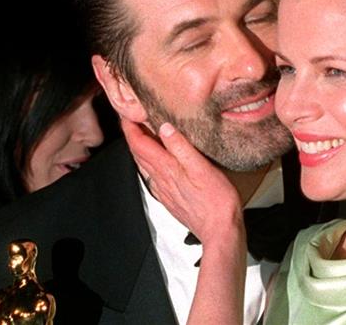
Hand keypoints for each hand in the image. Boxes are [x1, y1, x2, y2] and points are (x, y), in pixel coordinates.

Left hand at [121, 118, 244, 246]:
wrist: (219, 230)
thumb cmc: (216, 200)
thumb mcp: (201, 167)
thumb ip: (181, 147)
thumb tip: (165, 127)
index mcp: (167, 169)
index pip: (139, 144)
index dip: (130, 128)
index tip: (126, 114)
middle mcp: (161, 180)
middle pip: (138, 154)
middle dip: (132, 136)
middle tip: (131, 120)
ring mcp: (164, 190)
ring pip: (144, 166)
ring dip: (140, 149)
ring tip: (143, 136)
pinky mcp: (171, 198)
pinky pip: (153, 177)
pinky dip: (150, 164)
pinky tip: (159, 163)